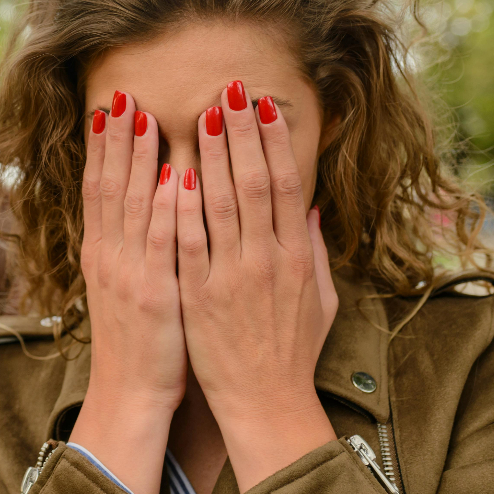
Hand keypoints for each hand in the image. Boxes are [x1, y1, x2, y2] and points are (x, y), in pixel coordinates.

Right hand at [68, 91, 186, 493]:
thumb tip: (154, 211)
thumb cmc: (141, 343)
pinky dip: (164, 206)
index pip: (100, 188)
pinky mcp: (154, 291)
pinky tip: (171, 174)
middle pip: (108, 184)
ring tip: (142, 114)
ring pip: (129, 202)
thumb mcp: (131, 288)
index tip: (111, 108)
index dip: (105, 147)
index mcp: (105, 253)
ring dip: (136, 157)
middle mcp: (109, 255)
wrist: (130, 393)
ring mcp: (129, 271)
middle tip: (121, 93)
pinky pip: (160, 241)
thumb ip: (142, 247)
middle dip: (116, 137)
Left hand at [175, 81, 338, 492]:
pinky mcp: (197, 298)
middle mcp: (266, 261)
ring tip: (201, 113)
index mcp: (296, 257)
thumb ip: (313, 251)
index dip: (274, 141)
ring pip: (220, 205)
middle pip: (254, 183)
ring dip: (211, 155)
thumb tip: (308, 207)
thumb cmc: (291, 351)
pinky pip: (187, 244)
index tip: (262, 105)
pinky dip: (181, 208)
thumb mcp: (320, 300)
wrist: (265, 404)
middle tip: (228, 89)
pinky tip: (173, 172)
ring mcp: (230, 278)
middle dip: (241, 133)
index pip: (285, 185)